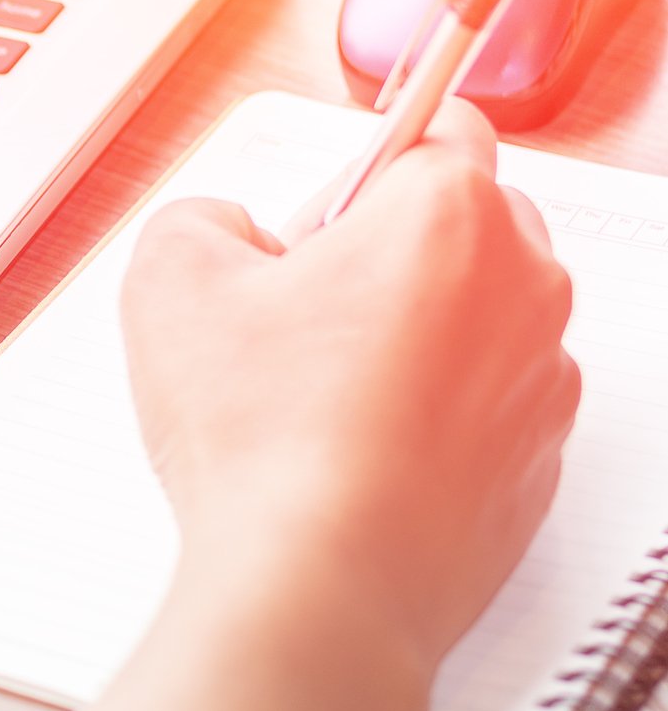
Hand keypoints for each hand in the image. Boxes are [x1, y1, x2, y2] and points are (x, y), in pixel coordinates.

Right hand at [120, 99, 579, 674]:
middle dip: (384, 246)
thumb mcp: (169, 277)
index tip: (332, 192)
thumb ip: (202, 214)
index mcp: (448, 216)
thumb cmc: (266, 441)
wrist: (319, 588)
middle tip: (295, 305)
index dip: (365, 154)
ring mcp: (541, 382)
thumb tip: (229, 234)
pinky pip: (480, 402)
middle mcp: (522, 287)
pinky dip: (425, 412)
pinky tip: (348, 450)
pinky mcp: (536, 462)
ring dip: (407, 330)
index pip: (443, 122)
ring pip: (473, 315)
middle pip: (462, 222)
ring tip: (313, 393)